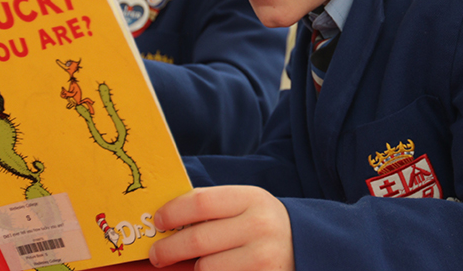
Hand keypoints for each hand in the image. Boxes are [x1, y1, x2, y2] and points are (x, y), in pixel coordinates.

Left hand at [149, 186, 292, 270]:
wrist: (304, 246)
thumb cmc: (261, 224)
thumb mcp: (245, 204)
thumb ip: (212, 206)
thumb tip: (166, 217)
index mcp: (251, 199)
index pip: (200, 203)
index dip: (172, 213)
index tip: (158, 221)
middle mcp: (259, 226)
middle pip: (197, 239)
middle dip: (168, 249)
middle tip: (157, 253)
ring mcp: (262, 257)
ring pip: (205, 268)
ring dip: (196, 267)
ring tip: (201, 262)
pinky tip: (219, 270)